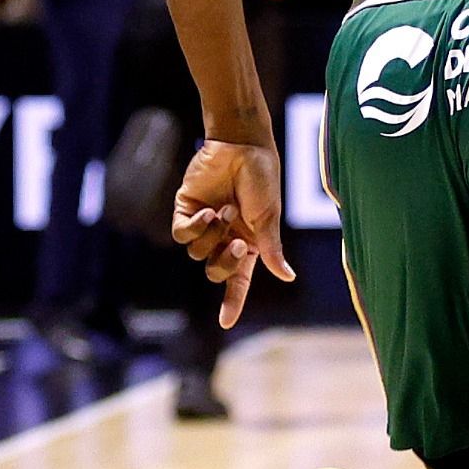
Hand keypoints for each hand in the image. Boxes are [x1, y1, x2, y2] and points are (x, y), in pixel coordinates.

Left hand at [171, 139, 292, 327]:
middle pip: (215, 270)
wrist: (241, 145)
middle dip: (226, 262)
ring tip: (225, 209)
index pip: (238, 280)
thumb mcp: (269, 217)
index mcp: (249, 243)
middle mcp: (225, 237)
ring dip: (211, 235)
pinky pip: (182, 234)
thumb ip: (271, 248)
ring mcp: (204, 225)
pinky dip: (194, 227)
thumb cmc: (262, 179)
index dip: (232, 302)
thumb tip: (287, 277)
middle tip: (239, 243)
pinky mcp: (186, 210)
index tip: (225, 323)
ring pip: (196, 253)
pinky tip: (207, 211)